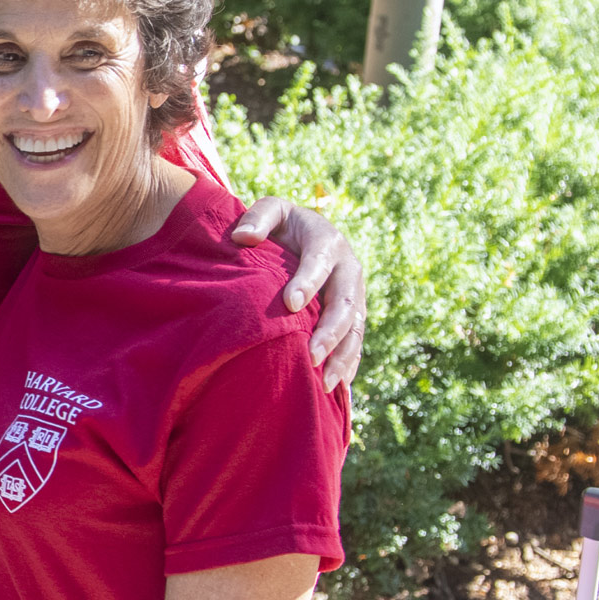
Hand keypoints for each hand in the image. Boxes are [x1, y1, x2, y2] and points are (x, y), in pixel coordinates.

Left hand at [231, 197, 363, 391]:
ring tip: (326, 383)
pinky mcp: (353, 315)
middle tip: (313, 355)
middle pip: (344, 302)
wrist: (304, 234)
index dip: (308, 282)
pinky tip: (338, 388)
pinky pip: (355, 342)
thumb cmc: (281, 226)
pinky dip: (349, 364)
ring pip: (354, 328)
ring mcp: (353, 294)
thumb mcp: (272, 211)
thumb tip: (242, 237)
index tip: (291, 304)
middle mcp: (348, 268)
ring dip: (343, 356)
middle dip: (331, 331)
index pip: (320, 262)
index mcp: (327, 241)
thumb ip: (259, 218)